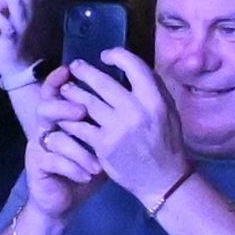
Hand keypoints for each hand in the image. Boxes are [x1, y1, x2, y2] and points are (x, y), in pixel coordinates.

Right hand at [25, 66, 105, 220]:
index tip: (68, 70)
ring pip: (52, 136)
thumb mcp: (102, 142)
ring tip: (96, 160)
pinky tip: (90, 175)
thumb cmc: (88, 167)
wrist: (66, 199)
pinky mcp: (37, 166)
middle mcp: (46, 127)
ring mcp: (39, 146)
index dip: (57, 79)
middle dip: (65, 107)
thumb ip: (109, 119)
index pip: (55, 90)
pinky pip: (53, 160)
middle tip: (83, 112)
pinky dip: (74, 166)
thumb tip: (131, 94)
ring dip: (76, 146)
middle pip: (46, 106)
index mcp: (61, 116)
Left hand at [55, 49, 189, 205]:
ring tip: (66, 90)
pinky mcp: (103, 146)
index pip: (132, 65)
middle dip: (84, 71)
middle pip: (101, 82)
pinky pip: (79, 126)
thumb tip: (132, 66)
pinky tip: (65, 116)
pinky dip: (69, 119)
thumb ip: (153, 88)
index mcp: (155, 100)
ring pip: (86, 102)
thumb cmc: (167, 142)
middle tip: (75, 68)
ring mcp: (117, 128)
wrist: (162, 179)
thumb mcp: (170, 111)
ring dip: (72, 92)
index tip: (106, 56)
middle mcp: (136, 111)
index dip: (116, 55)